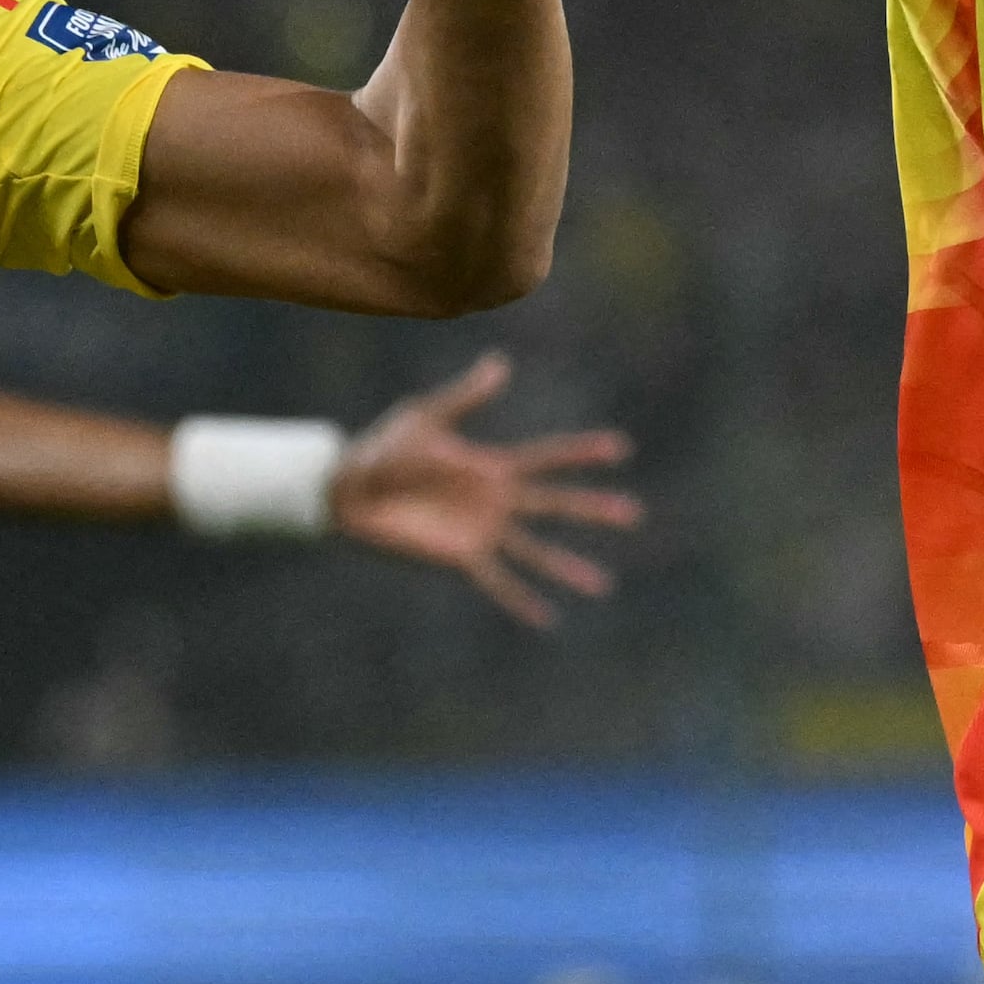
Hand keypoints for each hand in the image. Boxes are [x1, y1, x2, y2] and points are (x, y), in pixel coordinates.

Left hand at [331, 351, 640, 627]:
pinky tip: (546, 619)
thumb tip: (502, 364)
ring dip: (567, 566)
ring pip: (535, 551)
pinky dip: (520, 600)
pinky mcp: (461, 558)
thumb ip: (466, 397)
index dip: (582, 453)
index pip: (548, 458)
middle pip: (555, 505)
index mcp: (492, 465)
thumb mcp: (427, 416)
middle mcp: (496, 501)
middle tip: (634, 513)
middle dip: (593, 508)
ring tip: (601, 584)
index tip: (620, 447)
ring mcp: (482, 531)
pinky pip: (496, 582)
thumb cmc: (384, 447)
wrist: (350, 489)